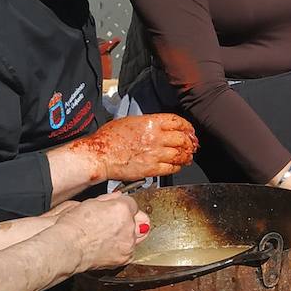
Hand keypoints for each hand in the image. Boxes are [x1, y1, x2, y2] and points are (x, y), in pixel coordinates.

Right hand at [53, 193, 151, 271]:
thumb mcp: (90, 203)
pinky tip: (109, 246)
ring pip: (138, 235)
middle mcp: (129, 225)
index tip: (116, 210)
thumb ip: (109, 199)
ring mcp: (128, 242)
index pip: (132, 204)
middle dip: (132, 219)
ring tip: (110, 236)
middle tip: (116, 222)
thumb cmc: (73, 226)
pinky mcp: (125, 257)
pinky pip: (130, 250)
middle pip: (140, 219)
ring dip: (129, 234)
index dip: (123, 207)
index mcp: (122, 208)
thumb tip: (118, 197)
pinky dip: (123, 248)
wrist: (67, 248)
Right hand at [69, 114, 198, 183]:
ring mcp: (154, 154)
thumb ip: (148, 123)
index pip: (177, 122)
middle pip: (183, 139)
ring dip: (186, 156)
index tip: (189, 131)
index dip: (187, 127)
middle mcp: (155, 137)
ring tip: (187, 157)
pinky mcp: (151, 169)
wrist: (99, 154)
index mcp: (151, 122)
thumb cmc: (108, 137)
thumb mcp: (130, 121)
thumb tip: (159, 126)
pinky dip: (177, 167)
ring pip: (180, 154)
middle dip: (190, 143)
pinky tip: (177, 166)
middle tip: (192, 145)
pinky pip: (171, 168)